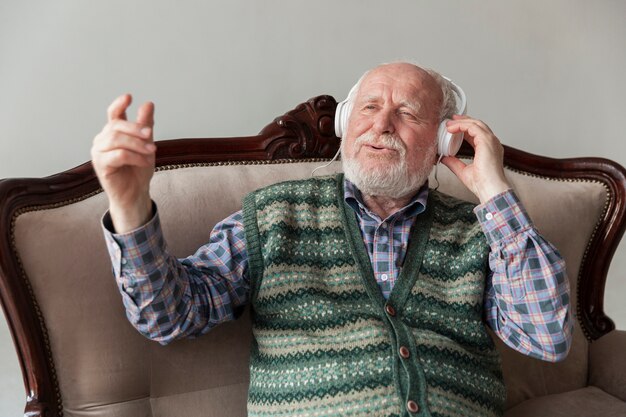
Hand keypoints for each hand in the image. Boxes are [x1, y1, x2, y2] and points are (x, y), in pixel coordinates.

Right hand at [91, 94, 155, 231]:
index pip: (113, 114)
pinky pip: (119, 155)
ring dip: (137, 144)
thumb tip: (148, 104)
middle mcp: (102, 140)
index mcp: (113, 133)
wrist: (135, 193)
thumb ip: (146, 126)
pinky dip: (135, 157)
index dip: (119, 104)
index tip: (129, 96)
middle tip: (150, 134)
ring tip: (152, 152)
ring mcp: (99, 152)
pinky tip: (145, 162)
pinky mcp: (101, 165)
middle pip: (116, 126)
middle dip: (135, 128)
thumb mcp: (146, 145)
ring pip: (117, 140)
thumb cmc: (138, 169)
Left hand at [440, 115, 510, 202]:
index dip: (465, 128)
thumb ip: (454, 163)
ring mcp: (491, 141)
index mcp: (488, 149)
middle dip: (464, 121)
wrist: (490, 189)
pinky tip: (452, 129)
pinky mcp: (487, 141)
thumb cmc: (482, 184)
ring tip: (449, 124)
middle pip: (478, 125)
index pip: (477, 133)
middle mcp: (492, 143)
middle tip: (451, 120)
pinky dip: (462, 125)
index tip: (453, 127)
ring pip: (476, 124)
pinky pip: (473, 127)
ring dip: (461, 122)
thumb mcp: (463, 171)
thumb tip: (443, 158)